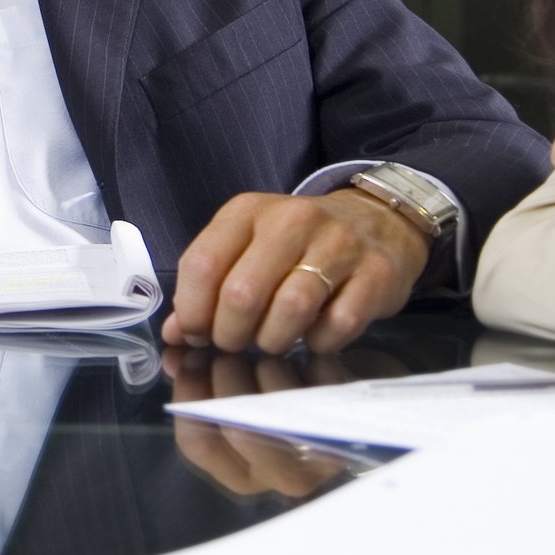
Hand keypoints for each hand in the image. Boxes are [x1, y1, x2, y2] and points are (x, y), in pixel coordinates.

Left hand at [163, 188, 427, 355]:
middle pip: (242, 293)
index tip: (197, 333)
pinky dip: (320, 342)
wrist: (378, 221)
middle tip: (236, 342)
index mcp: (249, 211)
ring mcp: (339, 244)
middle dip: (231, 334)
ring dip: (273, 340)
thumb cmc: (300, 243)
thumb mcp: (247, 248)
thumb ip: (209, 286)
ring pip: (290, 309)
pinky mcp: (376, 274)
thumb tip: (176, 332)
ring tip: (272, 340)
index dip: (192, 311)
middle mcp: (293, 220)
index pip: (202, 264)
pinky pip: (338, 324)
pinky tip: (315, 335)